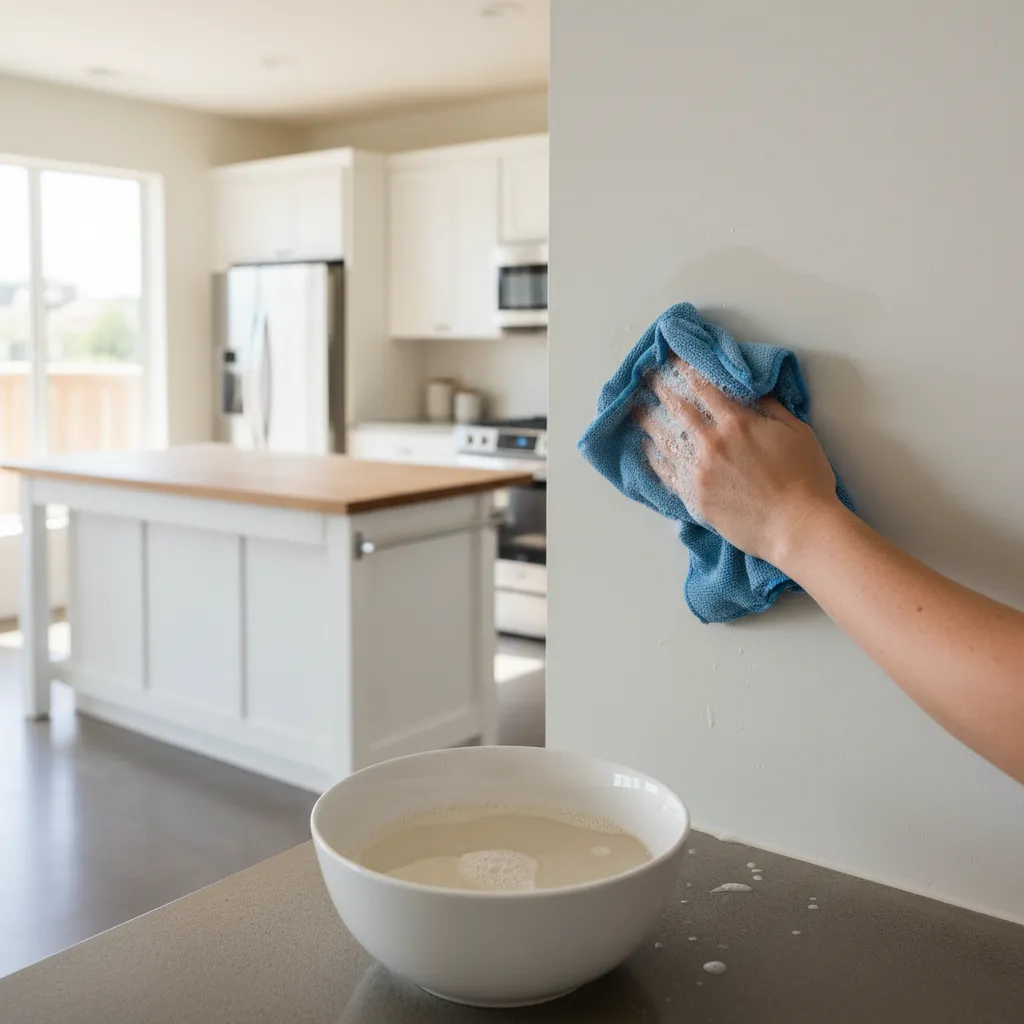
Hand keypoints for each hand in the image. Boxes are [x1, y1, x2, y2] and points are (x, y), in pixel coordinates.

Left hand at [634, 356, 841, 566]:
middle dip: (662, 392)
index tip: (672, 360)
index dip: (686, 371)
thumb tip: (752, 392)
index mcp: (737, 423)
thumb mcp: (798, 431)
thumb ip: (771, 408)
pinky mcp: (695, 498)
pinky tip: (648, 451)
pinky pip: (668, 475)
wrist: (797, 527)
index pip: (704, 388)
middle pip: (679, 411)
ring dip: (650, 423)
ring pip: (667, 442)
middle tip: (648, 380)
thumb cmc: (806, 478)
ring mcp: (699, 473)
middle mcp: (712, 444)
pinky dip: (655, 460)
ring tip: (637, 411)